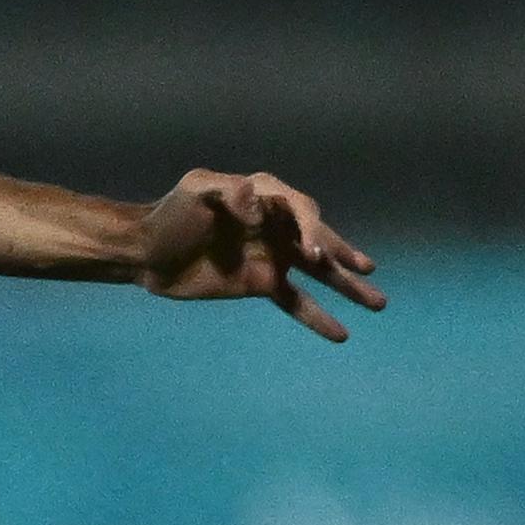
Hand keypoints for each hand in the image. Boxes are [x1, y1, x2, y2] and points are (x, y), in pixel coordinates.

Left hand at [136, 170, 385, 341]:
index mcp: (265, 196)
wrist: (146, 251)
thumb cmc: (170, 214)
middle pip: (320, 240)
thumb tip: (258, 204)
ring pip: (319, 273)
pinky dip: (318, 317)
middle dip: (344, 254)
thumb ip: (227, 192)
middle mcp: (277, 225)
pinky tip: (341, 333)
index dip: (312, 230)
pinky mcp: (263, 284)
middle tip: (367, 270)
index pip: (301, 210)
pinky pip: (297, 301)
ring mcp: (274, 256)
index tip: (314, 253)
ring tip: (378, 303)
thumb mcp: (194, 191)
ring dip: (347, 286)